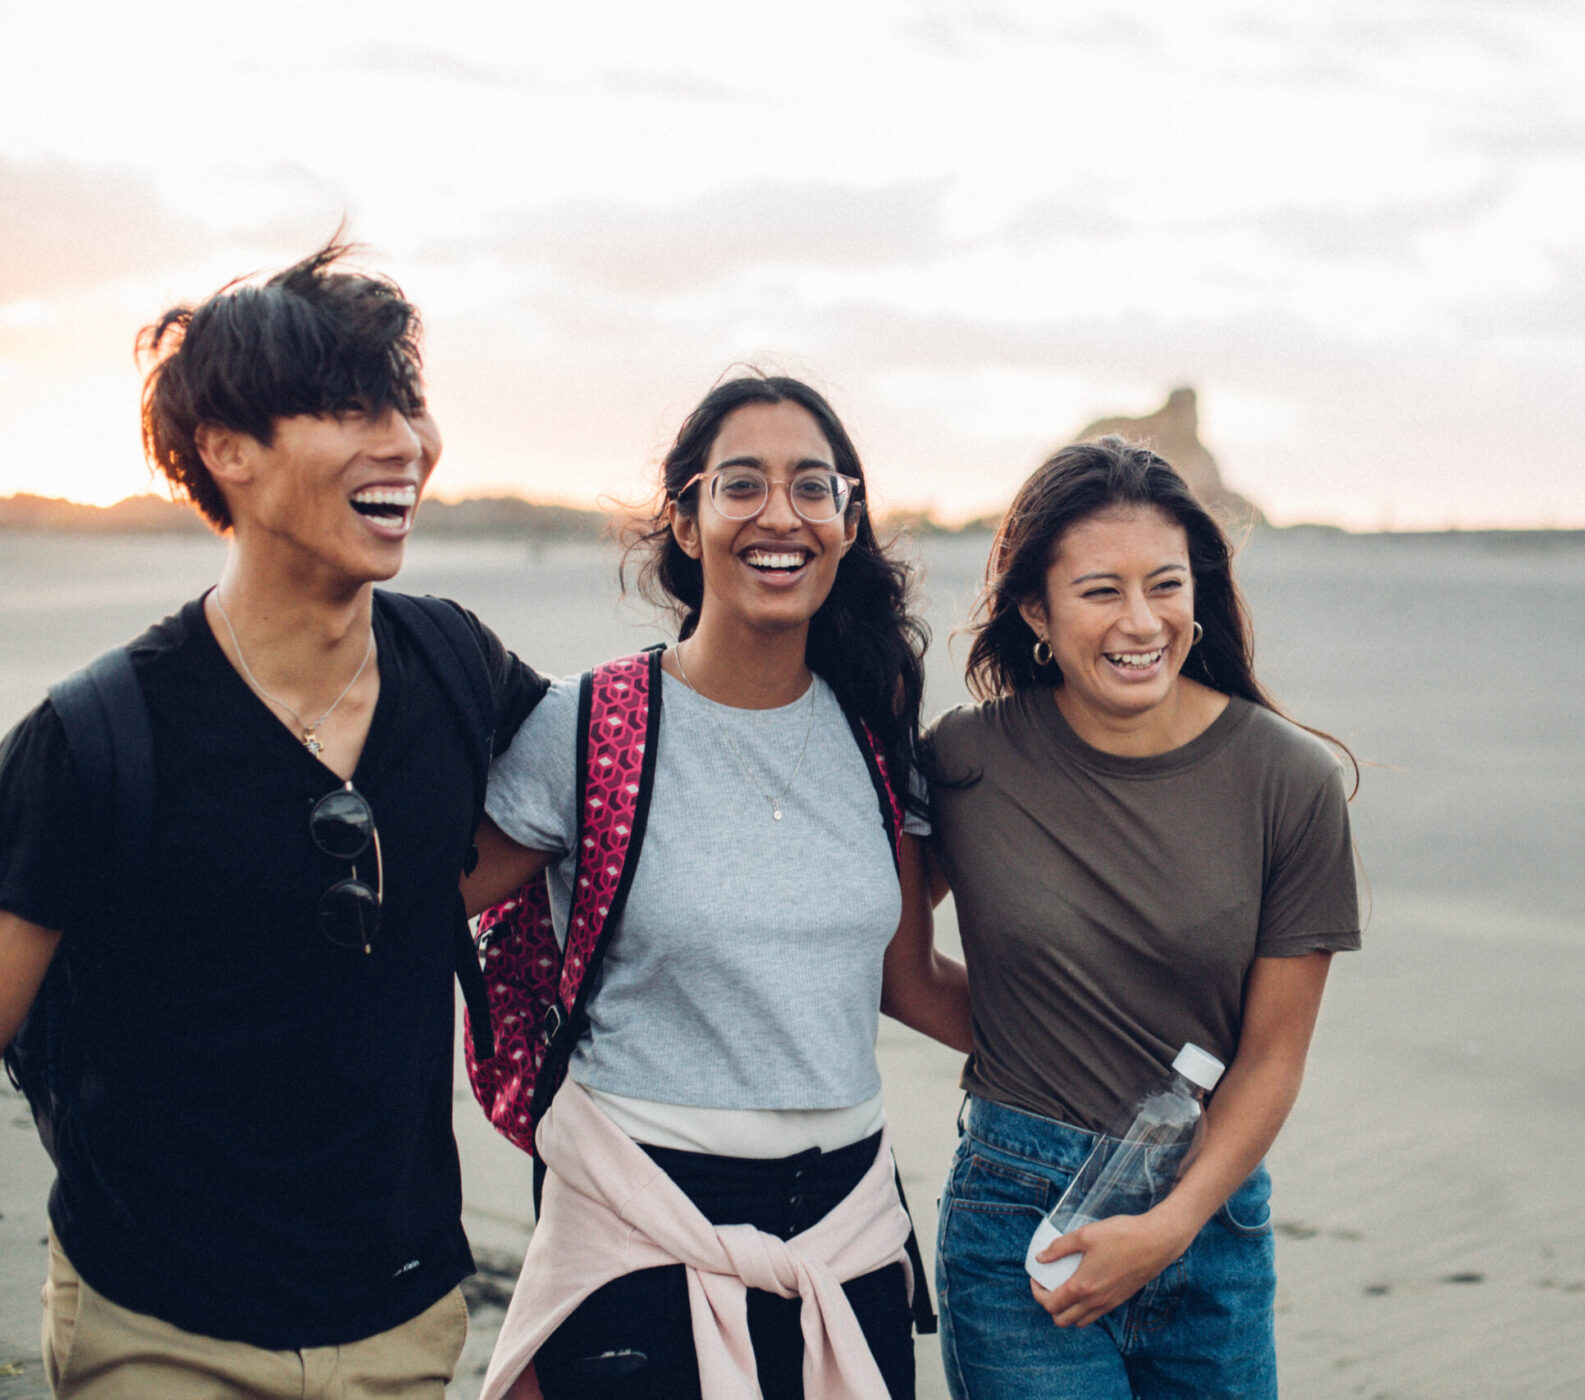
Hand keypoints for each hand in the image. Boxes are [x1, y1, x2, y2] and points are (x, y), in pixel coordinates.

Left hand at [1029, 1211, 1191, 1327]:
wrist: (1155, 1242)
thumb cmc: (1121, 1235)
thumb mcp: (1085, 1234)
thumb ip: (1059, 1247)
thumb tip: (1040, 1258)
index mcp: (1083, 1287)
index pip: (1051, 1304)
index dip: (1037, 1294)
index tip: (1036, 1279)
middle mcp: (1095, 1301)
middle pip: (1062, 1320)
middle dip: (1050, 1307)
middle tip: (1047, 1287)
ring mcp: (1109, 1303)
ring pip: (1080, 1321)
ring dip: (1067, 1311)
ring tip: (1064, 1289)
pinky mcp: (1120, 1300)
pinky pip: (1095, 1315)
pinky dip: (1084, 1309)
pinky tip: (1084, 1288)